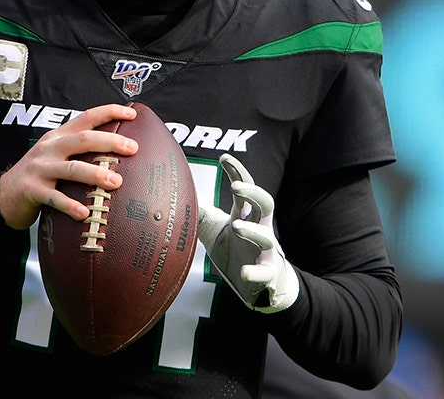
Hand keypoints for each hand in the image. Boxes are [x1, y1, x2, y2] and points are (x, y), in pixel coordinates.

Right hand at [0, 104, 135, 229]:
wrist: (3, 195)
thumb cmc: (39, 176)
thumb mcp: (56, 156)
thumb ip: (79, 151)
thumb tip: (118, 153)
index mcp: (58, 137)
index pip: (86, 118)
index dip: (109, 112)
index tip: (131, 113)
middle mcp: (49, 148)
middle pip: (83, 140)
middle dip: (110, 142)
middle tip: (133, 149)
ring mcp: (39, 169)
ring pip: (71, 168)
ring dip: (95, 174)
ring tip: (116, 182)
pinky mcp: (32, 190)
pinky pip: (54, 198)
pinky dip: (70, 206)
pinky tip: (85, 213)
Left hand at [197, 153, 298, 312]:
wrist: (260, 285)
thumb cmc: (236, 250)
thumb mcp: (213, 229)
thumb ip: (199, 213)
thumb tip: (176, 195)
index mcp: (245, 215)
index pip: (246, 188)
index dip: (237, 172)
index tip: (225, 158)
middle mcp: (260, 229)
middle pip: (265, 203)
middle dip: (253, 192)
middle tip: (236, 186)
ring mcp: (266, 252)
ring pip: (266, 237)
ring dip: (252, 231)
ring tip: (237, 227)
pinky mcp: (267, 274)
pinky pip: (264, 273)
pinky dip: (256, 273)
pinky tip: (245, 272)